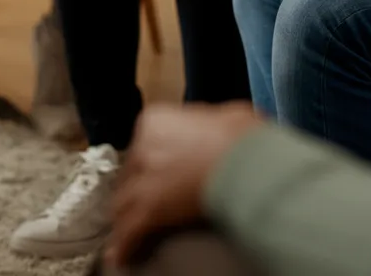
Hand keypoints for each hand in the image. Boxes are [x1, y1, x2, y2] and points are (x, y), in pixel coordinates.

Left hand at [106, 103, 262, 266]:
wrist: (248, 159)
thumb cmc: (241, 137)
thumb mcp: (219, 116)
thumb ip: (201, 125)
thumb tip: (211, 131)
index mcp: (155, 121)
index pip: (139, 145)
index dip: (144, 164)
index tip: (148, 174)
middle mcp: (143, 146)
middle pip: (128, 175)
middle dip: (132, 190)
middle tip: (136, 204)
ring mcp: (145, 178)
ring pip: (123, 204)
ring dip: (124, 218)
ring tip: (123, 232)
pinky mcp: (151, 209)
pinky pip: (130, 231)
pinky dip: (125, 245)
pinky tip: (122, 254)